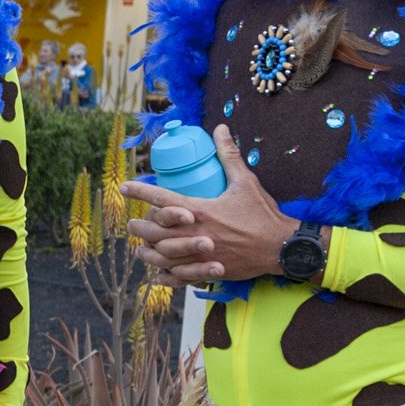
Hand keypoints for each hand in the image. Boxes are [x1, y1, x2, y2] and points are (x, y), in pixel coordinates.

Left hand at [119, 125, 297, 286]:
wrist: (281, 247)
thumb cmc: (263, 214)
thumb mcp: (246, 182)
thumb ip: (229, 156)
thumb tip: (220, 129)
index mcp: (200, 211)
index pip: (162, 199)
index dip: (140, 191)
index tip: (124, 187)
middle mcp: (195, 234)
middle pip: (155, 231)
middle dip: (139, 226)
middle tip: (131, 224)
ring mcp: (200, 255)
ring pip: (163, 256)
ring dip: (147, 252)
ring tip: (139, 248)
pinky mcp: (208, 270)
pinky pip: (180, 276)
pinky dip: (167, 275)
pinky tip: (159, 273)